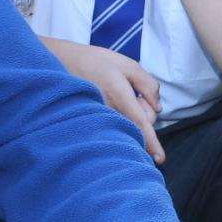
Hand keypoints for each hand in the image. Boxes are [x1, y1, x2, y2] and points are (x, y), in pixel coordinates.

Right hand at [67, 43, 165, 162]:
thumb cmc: (95, 62)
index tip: (160, 159)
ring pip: (127, 127)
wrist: (62, 63)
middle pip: (138, 126)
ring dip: (131, 115)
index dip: (151, 142)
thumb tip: (158, 108)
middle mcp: (108, 112)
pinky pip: (114, 127)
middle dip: (144, 112)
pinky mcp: (92, 122)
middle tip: (133, 92)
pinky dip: (121, 119)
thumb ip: (148, 84)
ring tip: (118, 95)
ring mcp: (98, 119)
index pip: (140, 124)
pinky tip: (112, 103)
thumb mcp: (127, 65)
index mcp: (119, 96)